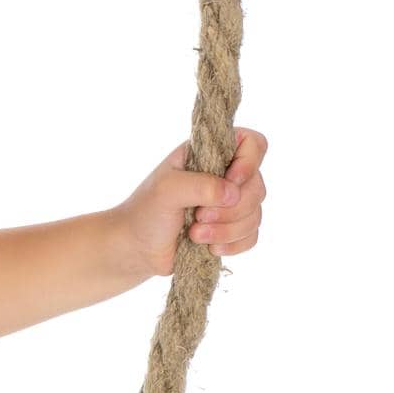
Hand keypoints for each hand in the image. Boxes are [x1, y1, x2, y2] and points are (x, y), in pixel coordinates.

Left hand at [109, 128, 267, 279]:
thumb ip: (200, 184)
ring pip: (255, 214)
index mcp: (210, 155)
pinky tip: (209, 248)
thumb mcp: (166, 189)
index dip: (250, 162)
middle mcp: (225, 177)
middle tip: (198, 217)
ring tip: (195, 235)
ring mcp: (230, 205)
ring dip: (226, 230)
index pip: (252, 143)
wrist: (136, 249)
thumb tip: (232, 193)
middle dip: (229, 209)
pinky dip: (233, 244)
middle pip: (257, 186)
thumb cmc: (146, 213)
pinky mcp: (230, 231)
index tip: (231, 180)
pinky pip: (251, 236)